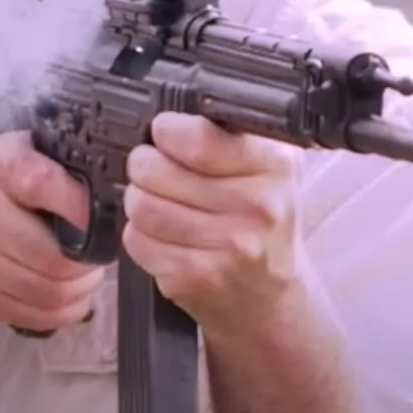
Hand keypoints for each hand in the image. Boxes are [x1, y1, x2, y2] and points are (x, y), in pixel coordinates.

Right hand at [0, 132, 104, 330]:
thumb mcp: (15, 154)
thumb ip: (58, 167)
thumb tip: (110, 194)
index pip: (48, 188)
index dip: (86, 211)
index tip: (104, 222)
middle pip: (56, 257)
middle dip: (91, 264)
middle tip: (98, 259)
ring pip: (49, 293)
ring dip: (81, 292)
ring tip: (85, 279)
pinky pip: (32, 316)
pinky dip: (61, 313)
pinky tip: (67, 299)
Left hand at [122, 113, 301, 333]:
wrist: (268, 299)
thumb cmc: (262, 226)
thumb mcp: (269, 169)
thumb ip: (232, 136)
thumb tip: (173, 113)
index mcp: (275, 167)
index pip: (198, 138)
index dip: (167, 132)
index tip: (164, 134)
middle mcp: (257, 207)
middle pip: (157, 170)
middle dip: (145, 166)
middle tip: (153, 170)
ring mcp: (227, 247)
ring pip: (141, 205)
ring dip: (139, 201)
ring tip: (157, 202)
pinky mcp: (195, 277)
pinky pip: (137, 240)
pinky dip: (141, 236)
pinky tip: (163, 236)